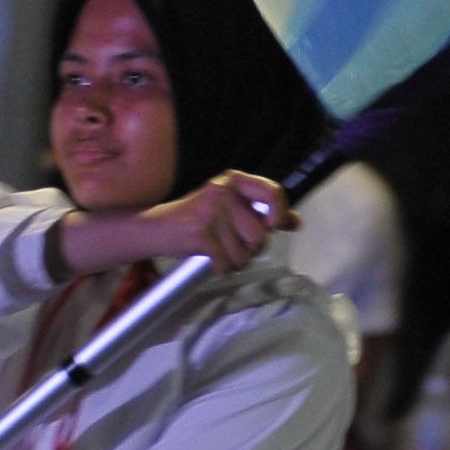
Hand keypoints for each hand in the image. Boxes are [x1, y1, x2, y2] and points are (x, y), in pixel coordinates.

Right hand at [73, 170, 299, 274]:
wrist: (155, 228)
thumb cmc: (197, 219)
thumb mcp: (231, 210)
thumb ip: (262, 214)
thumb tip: (295, 222)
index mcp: (235, 181)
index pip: (273, 192)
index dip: (279, 214)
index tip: (272, 226)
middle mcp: (223, 191)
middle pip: (260, 234)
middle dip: (251, 249)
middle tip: (232, 244)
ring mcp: (209, 210)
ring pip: (244, 253)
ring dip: (235, 261)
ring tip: (219, 250)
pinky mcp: (198, 232)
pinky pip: (226, 262)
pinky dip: (221, 268)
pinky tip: (210, 259)